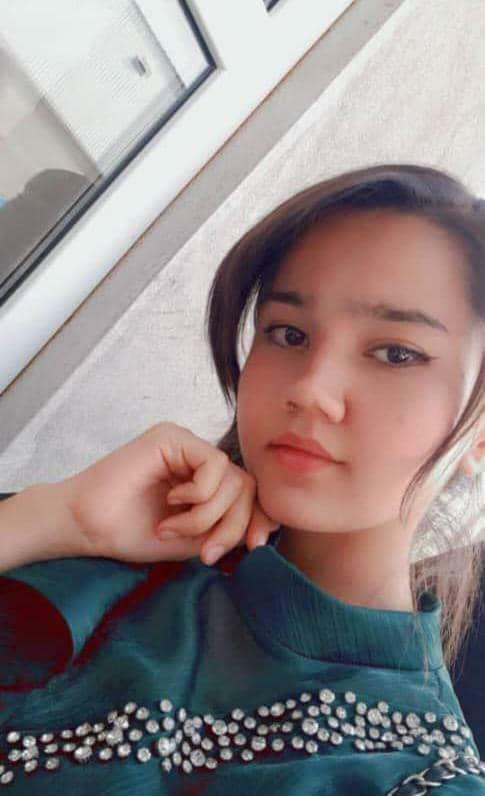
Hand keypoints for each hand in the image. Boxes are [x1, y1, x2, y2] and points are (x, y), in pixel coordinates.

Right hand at [60, 421, 277, 565]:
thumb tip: (263, 532)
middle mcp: (199, 459)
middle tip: (204, 552)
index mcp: (205, 481)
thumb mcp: (192, 539)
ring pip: (234, 479)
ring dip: (207, 515)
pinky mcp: (173, 437)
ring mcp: (187, 445)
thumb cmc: (131, 532)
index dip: (259, 519)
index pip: (250, 494)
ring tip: (172, 528)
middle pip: (246, 488)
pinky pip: (213, 465)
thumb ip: (225, 530)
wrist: (87, 527)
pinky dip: (199, 494)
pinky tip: (171, 501)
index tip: (254, 547)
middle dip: (232, 526)